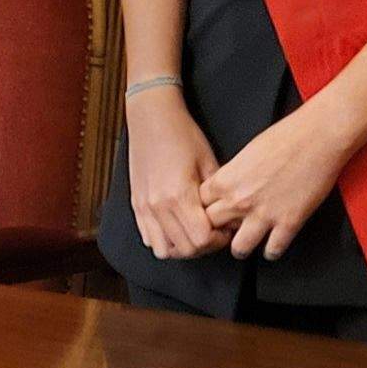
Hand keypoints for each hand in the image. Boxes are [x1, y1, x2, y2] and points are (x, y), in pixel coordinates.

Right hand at [124, 92, 227, 260]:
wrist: (151, 118)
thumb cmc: (183, 135)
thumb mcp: (208, 163)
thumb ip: (217, 195)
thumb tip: (230, 217)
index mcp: (179, 195)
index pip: (202, 239)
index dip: (219, 240)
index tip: (226, 229)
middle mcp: (158, 206)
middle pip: (185, 249)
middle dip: (205, 247)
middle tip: (214, 233)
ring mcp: (144, 207)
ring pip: (164, 250)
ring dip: (182, 248)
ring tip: (193, 233)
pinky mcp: (136, 205)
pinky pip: (148, 238)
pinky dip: (164, 240)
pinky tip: (175, 227)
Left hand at [199, 101, 355, 259]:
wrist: (317, 137)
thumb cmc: (285, 137)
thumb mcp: (245, 154)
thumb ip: (232, 175)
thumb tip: (229, 188)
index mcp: (225, 180)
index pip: (200, 205)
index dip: (206, 209)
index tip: (214, 212)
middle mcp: (239, 200)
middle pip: (213, 227)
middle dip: (219, 229)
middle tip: (227, 230)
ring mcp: (264, 214)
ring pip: (239, 248)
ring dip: (242, 247)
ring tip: (247, 244)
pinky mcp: (289, 223)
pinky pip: (273, 250)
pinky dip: (272, 251)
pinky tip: (273, 245)